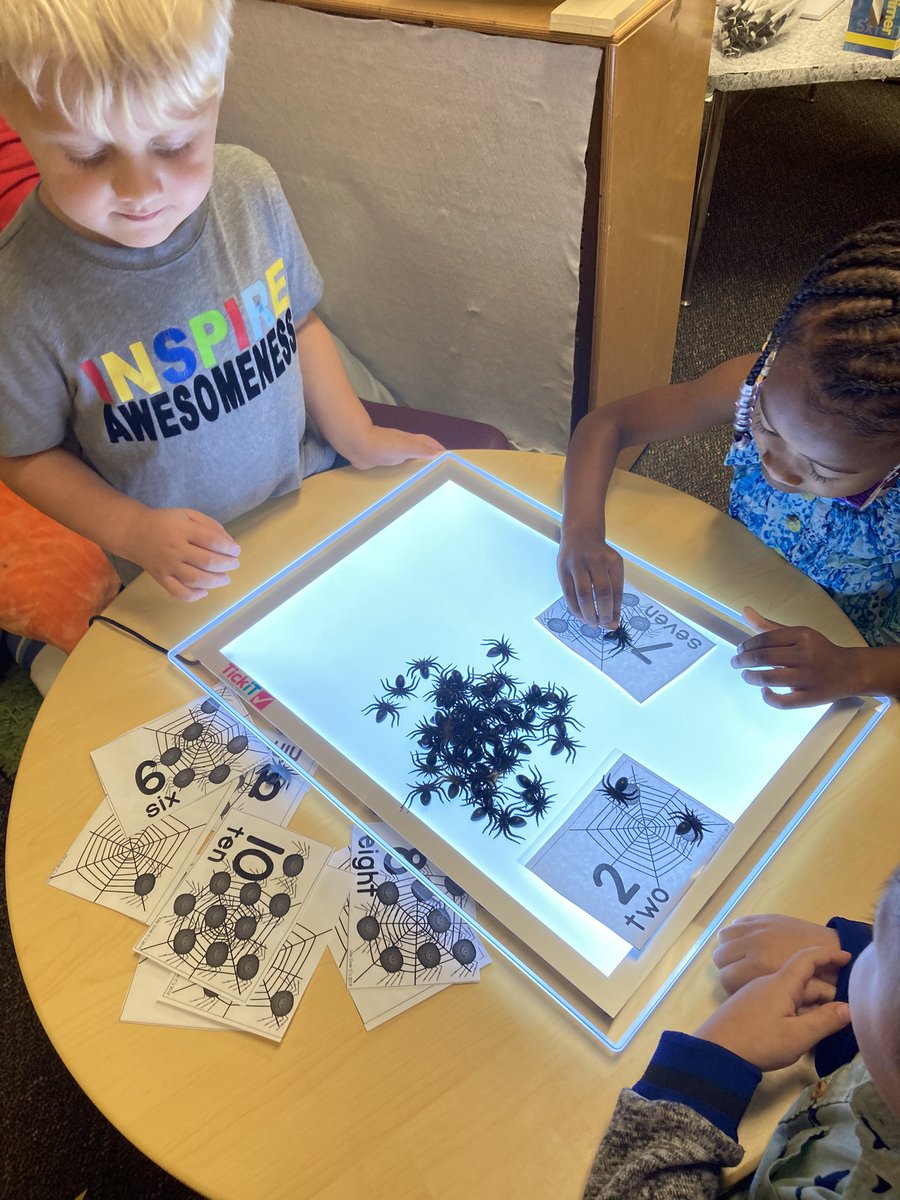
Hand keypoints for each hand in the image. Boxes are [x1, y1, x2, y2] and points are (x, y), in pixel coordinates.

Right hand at [129, 507, 240, 601]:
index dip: (229, 548)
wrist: (134, 532)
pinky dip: (194, 596)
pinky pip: (178, 592)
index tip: (236, 551)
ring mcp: (167, 566)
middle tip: (234, 564)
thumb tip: (229, 543)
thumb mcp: (187, 514)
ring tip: (225, 578)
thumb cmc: (165, 522)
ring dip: (216, 581)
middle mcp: (175, 548)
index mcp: (183, 529)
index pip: (212, 541)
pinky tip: (204, 591)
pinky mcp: (160, 578)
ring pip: (196, 579)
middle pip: (207, 562)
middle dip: (227, 565)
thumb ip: (210, 525)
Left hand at [346, 425, 443, 469]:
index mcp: (411, 440)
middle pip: (422, 449)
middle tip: (441, 469)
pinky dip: (407, 470)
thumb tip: (437, 453)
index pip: (430, 442)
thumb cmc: (382, 445)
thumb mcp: (405, 448)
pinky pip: (400, 464)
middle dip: (432, 456)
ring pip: (411, 457)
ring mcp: (395, 451)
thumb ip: (421, 450)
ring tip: (427, 476)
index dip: (439, 448)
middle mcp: (404, 444)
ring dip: (419, 464)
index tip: (449, 457)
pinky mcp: (386, 459)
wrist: (358, 446)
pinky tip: (407, 478)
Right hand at [557, 528, 623, 627]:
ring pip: (584, 595)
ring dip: (588, 614)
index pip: (617, 591)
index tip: (614, 624)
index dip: (615, 610)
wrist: (580, 533)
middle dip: (603, 614)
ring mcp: (578, 564)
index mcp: (613, 562)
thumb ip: (613, 589)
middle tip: (603, 625)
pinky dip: (575, 609)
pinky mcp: (563, 569)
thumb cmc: (599, 556)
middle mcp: (596, 561)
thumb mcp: (612, 566)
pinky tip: (580, 616)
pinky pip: (568, 594)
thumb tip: (612, 620)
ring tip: (592, 623)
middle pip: (602, 593)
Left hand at [694, 946, 851, 1071]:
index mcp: (782, 983)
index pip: (808, 958)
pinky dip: (796, 1011)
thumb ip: (825, 1021)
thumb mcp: (798, 1035)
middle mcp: (769, 983)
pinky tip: (801, 1030)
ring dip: (811, 1005)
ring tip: (828, 1025)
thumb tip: (850, 1008)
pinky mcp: (750, 1008)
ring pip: (792, 994)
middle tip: (845, 1012)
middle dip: (825, 993)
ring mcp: (758, 995)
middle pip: (803, 980)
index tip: (848, 957)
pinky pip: (780, 1002)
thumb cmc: (759, 1041)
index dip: (828, 955)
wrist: (716, 1052)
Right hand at [713, 914, 840, 994]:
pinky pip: (738, 922)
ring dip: (731, 947)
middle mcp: (753, 944)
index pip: (725, 978)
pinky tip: (750, 943)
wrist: (835, 948)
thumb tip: (751, 1003)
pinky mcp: (764, 918)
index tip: (743, 991)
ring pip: (724, 936)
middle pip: (719, 956)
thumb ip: (767, 998)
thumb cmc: (819, 979)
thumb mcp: (794, 999)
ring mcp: (758, 927)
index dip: (732, 987)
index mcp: (759, 965)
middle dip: (728, 967)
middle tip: (743, 975)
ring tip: (744, 958)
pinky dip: (739, 932)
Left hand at [731, 606, 862, 706]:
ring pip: (769, 678)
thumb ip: (769, 626)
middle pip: (764, 657)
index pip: (764, 639)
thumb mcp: (796, 634)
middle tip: (735, 663)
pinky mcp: (811, 697)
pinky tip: (764, 691)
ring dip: (751, 677)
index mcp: (802, 636)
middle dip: (743, 660)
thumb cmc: (818, 651)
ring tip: (746, 675)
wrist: (850, 670)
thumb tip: (744, 611)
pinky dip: (769, 697)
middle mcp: (805, 655)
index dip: (747, 645)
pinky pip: (784, 702)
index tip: (739, 650)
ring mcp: (809, 677)